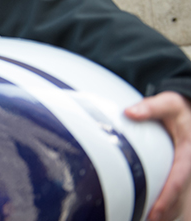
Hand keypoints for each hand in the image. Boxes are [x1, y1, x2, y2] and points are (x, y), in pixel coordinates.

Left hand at [125, 91, 190, 220]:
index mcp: (189, 152)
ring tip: (150, 219)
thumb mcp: (170, 104)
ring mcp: (190, 173)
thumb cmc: (181, 110)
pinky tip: (155, 215)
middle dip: (167, 212)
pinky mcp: (185, 176)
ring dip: (169, 212)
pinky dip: (170, 207)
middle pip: (182, 196)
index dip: (168, 197)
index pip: (179, 179)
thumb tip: (129, 112)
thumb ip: (151, 108)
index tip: (156, 214)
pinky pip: (181, 195)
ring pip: (184, 201)